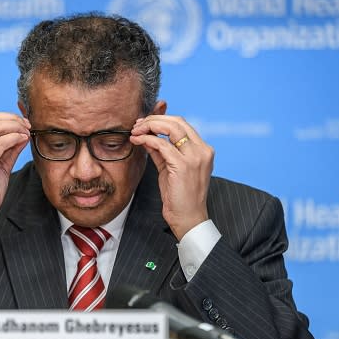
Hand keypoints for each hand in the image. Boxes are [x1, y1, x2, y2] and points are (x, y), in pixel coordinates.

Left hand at [130, 115, 213, 239]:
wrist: (188, 219)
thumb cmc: (180, 198)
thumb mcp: (170, 169)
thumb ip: (162, 152)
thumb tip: (147, 136)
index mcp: (203, 150)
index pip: (182, 124)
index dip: (161, 120)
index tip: (144, 123)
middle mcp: (202, 151)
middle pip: (177, 121)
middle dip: (153, 120)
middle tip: (137, 125)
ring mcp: (195, 157)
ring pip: (171, 128)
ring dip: (149, 126)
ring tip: (135, 131)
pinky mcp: (183, 165)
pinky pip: (162, 144)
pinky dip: (147, 139)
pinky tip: (137, 141)